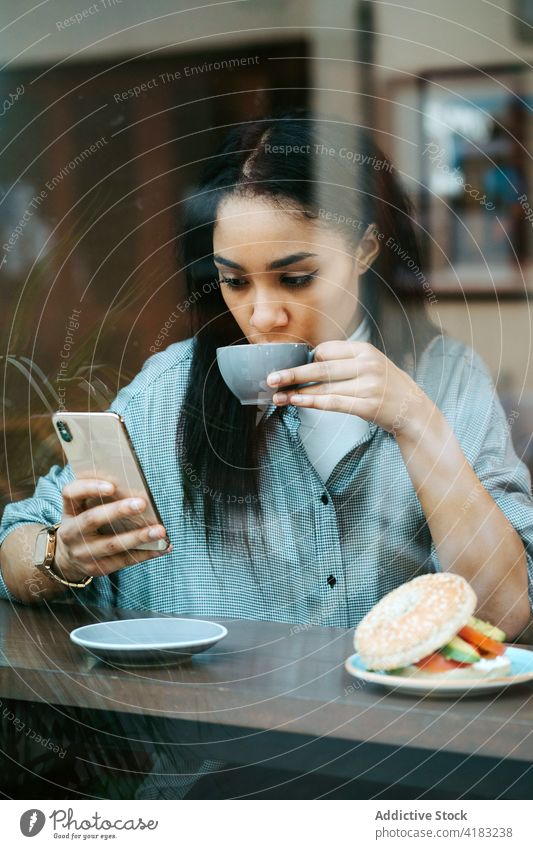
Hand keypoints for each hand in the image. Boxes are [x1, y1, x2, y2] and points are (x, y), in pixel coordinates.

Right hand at [54, 479, 171, 581]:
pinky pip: (124, 561)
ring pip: (112, 544)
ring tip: (160, 531)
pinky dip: (146, 553)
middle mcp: (71, 532)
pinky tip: (163, 547)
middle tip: (142, 503)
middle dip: (119, 511)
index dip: (89, 487)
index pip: (71, 493)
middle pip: (92, 519)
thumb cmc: (85, 524)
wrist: (67, 558)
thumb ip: (101, 498)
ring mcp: (82, 553)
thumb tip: (137, 490)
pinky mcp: (96, 568)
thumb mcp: (83, 509)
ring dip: (139, 537)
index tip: (112, 486)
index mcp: (69, 510)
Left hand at [267, 340, 431, 437]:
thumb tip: (308, 363)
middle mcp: (367, 365)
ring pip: (324, 388)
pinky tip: (297, 403)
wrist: (413, 409)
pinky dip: (313, 402)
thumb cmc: (386, 386)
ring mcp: (369, 385)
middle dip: (292, 374)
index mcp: (364, 350)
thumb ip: (344, 361)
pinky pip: (334, 403)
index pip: (326, 351)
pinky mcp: (369, 405)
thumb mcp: (370, 364)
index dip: (307, 361)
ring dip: (297, 393)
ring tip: (278, 396)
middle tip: (270, 379)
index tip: (292, 369)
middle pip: (321, 369)